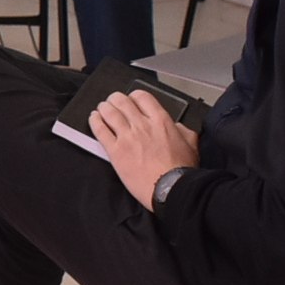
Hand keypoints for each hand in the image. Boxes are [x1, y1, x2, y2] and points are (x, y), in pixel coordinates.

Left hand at [88, 91, 197, 206]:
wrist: (171, 189)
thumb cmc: (181, 171)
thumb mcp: (190, 145)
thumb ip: (183, 131)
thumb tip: (177, 127)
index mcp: (160, 121)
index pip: (142, 97)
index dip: (133, 96)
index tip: (131, 100)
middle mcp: (142, 125)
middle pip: (122, 101)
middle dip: (115, 99)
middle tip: (113, 102)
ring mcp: (127, 137)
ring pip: (109, 112)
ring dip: (103, 108)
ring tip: (101, 109)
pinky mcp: (116, 151)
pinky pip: (100, 130)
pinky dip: (94, 121)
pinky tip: (94, 119)